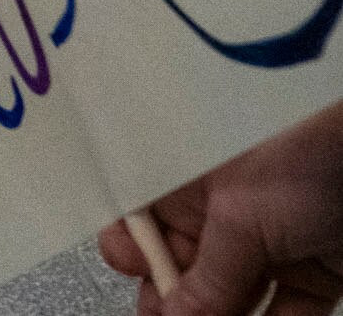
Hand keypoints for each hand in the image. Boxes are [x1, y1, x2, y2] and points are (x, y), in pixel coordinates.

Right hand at [97, 98, 342, 314]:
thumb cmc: (307, 150)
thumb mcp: (240, 220)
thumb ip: (207, 279)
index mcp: (188, 185)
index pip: (142, 228)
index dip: (136, 259)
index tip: (146, 290)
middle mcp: (224, 215)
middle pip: (187, 272)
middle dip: (177, 302)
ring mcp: (271, 245)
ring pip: (235, 300)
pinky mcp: (314, 271)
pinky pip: (287, 312)